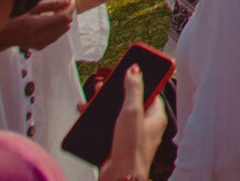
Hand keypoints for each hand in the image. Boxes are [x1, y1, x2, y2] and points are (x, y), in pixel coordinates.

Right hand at [0, 0, 75, 53]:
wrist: (0, 36)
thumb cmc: (12, 18)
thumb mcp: (30, 8)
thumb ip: (49, 6)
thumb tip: (67, 2)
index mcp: (34, 26)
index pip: (62, 18)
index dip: (69, 8)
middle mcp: (38, 37)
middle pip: (64, 25)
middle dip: (66, 12)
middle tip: (62, 1)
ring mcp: (40, 44)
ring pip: (61, 31)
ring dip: (62, 19)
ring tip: (56, 8)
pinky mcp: (40, 47)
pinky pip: (55, 36)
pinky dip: (57, 27)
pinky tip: (52, 19)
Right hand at [96, 63, 167, 180]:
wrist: (119, 177)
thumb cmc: (131, 147)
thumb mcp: (133, 112)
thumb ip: (134, 89)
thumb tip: (135, 69)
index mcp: (154, 117)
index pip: (150, 92)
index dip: (138, 81)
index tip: (127, 71)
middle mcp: (144, 127)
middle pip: (129, 103)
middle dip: (114, 93)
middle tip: (101, 85)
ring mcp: (129, 137)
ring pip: (115, 116)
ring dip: (101, 107)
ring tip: (88, 101)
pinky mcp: (116, 146)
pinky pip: (106, 129)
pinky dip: (96, 122)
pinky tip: (85, 116)